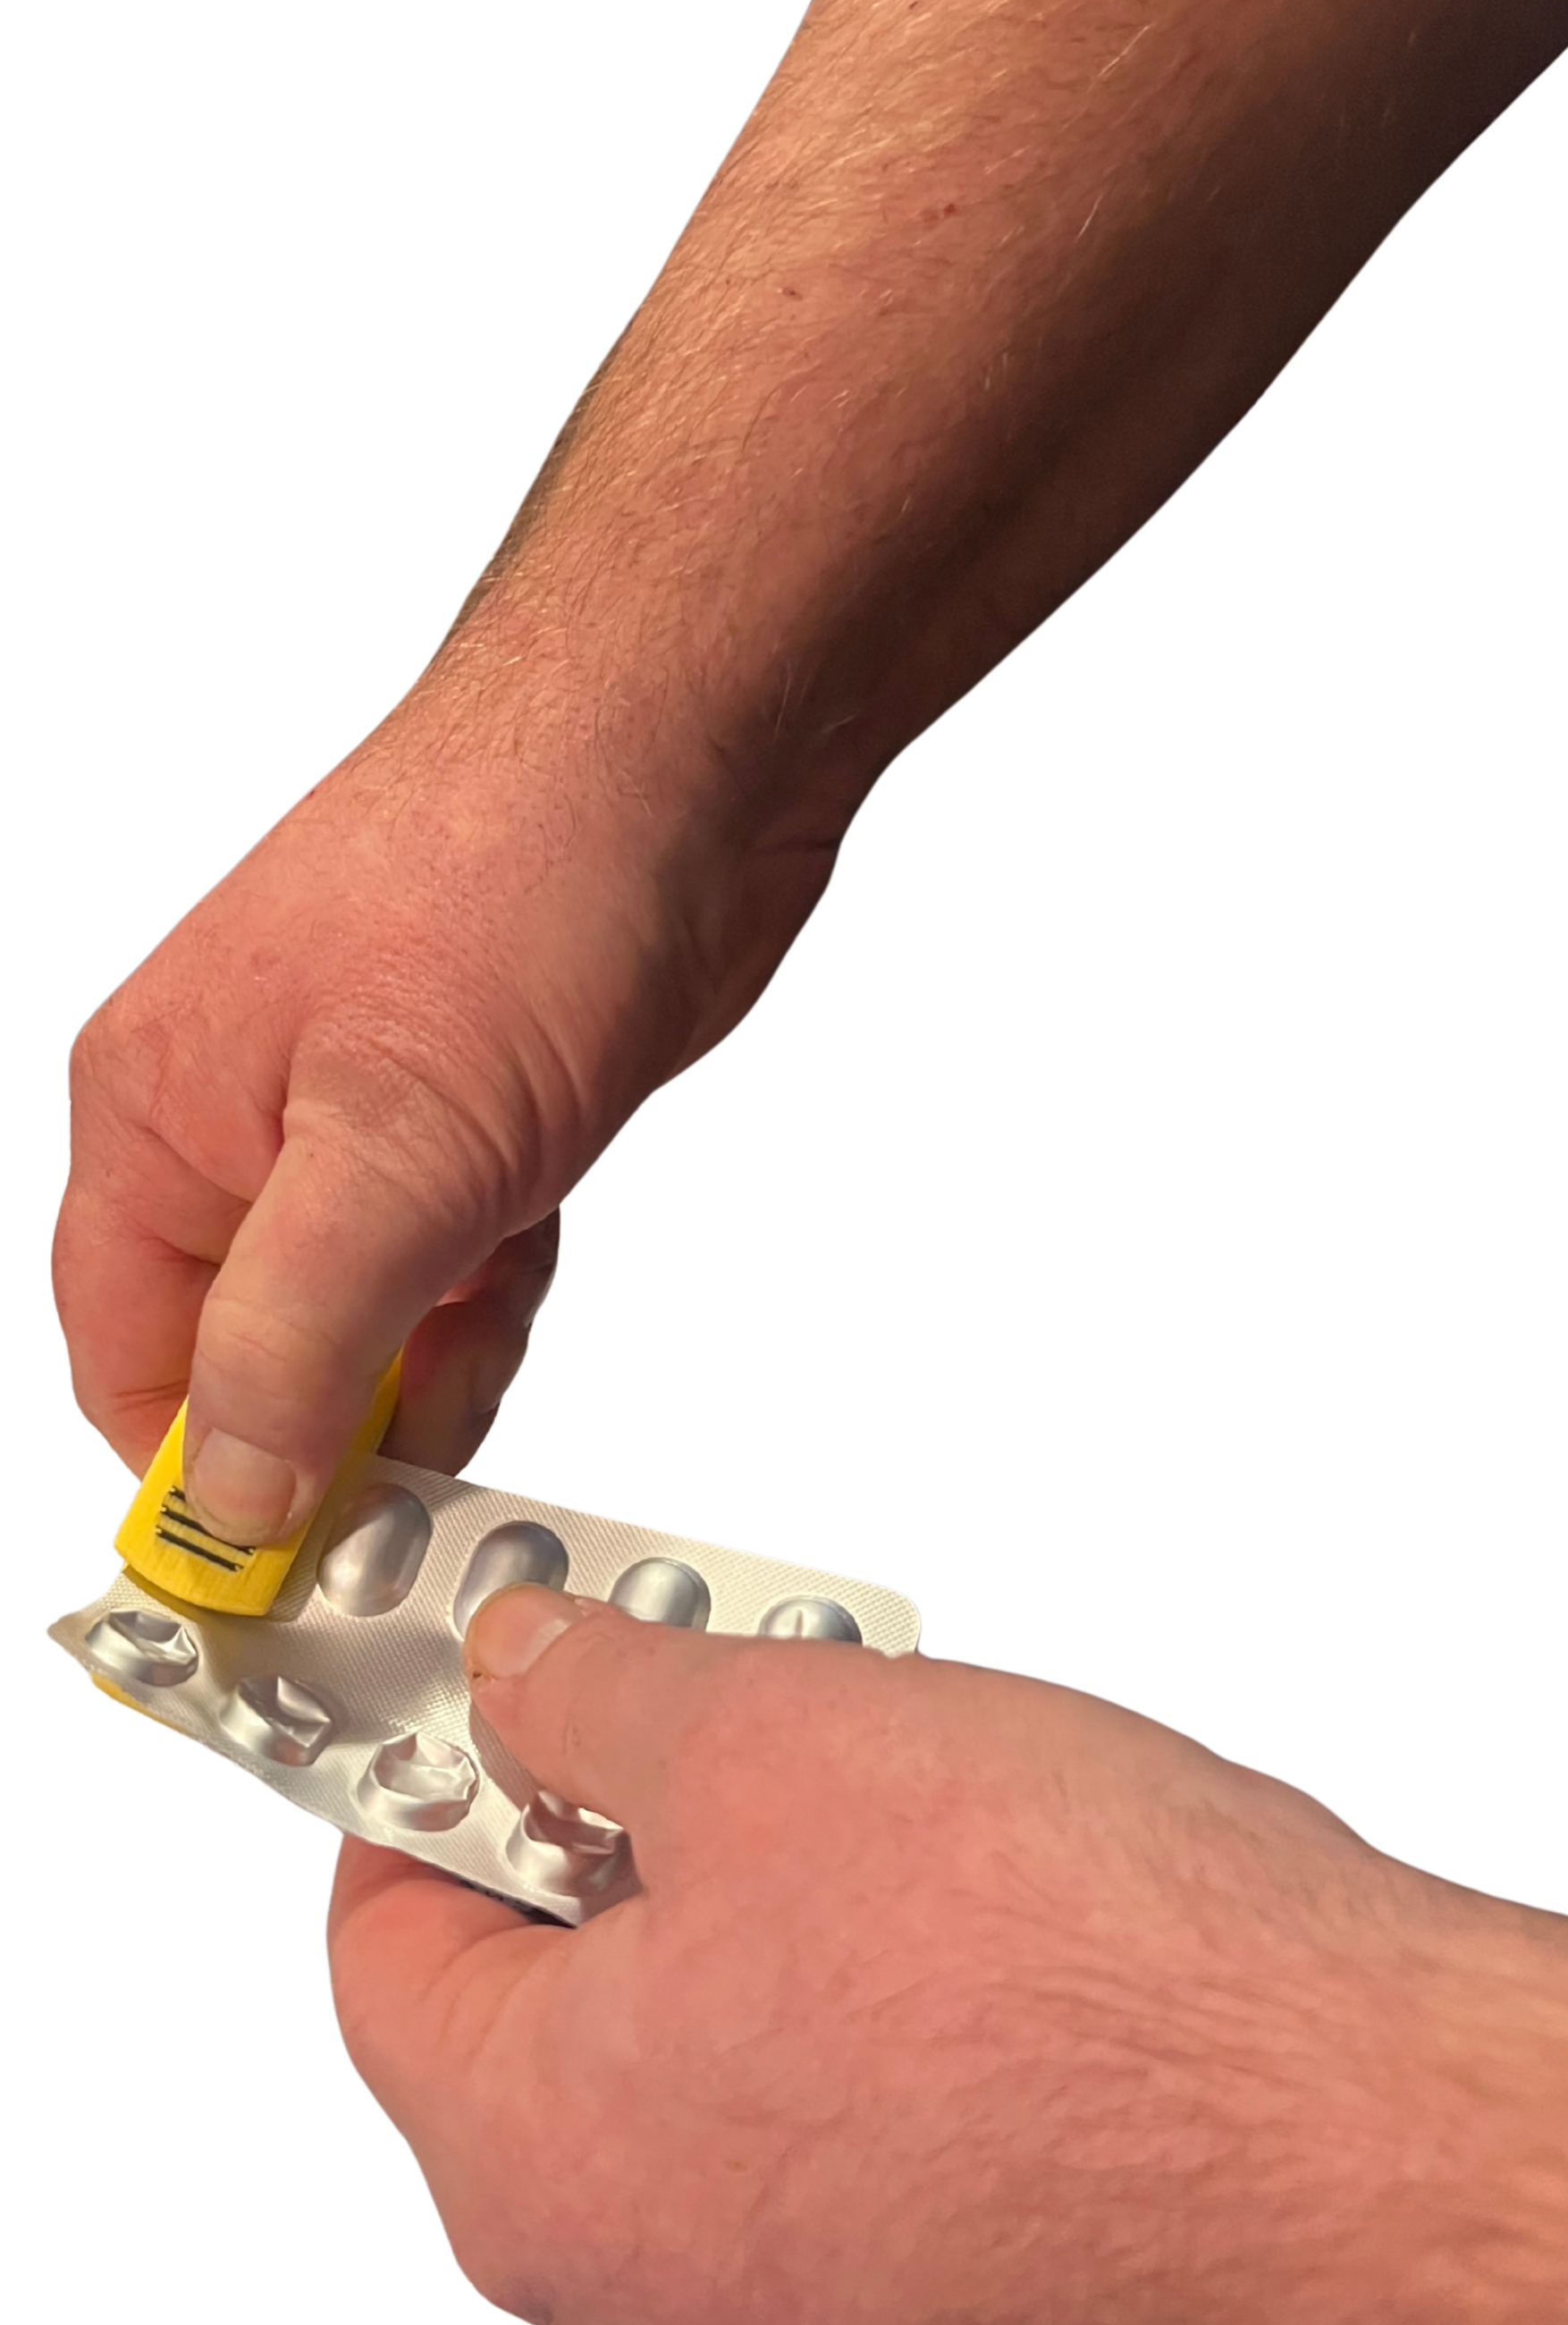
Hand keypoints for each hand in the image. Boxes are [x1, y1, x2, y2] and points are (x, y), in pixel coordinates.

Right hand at [51, 650, 839, 1530]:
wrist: (687, 750)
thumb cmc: (518, 877)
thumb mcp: (392, 1153)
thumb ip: (291, 1339)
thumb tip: (220, 1494)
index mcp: (159, 1111)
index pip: (124, 1355)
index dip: (185, 1476)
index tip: (271, 1574)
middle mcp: (244, 1112)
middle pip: (246, 1348)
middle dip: (326, 1430)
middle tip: (411, 1501)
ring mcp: (366, 1109)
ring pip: (366, 1314)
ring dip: (427, 1370)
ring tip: (484, 1367)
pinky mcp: (475, 1112)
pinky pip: (455, 1263)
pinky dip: (490, 1303)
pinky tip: (525, 1281)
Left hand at [327, 1588, 1567, 2324]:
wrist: (1364, 2178)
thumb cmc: (1068, 1984)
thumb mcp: (771, 1736)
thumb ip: (594, 1692)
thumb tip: (520, 1665)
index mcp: (535, 2161)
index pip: (387, 1944)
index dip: (438, 1769)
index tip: (499, 1676)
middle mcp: (646, 2287)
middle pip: (565, 1998)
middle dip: (636, 1807)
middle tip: (721, 1670)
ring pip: (727, 2045)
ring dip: (778, 1881)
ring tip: (887, 1747)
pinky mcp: (957, 2320)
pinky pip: (856, 2114)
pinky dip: (883, 1984)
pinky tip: (990, 1880)